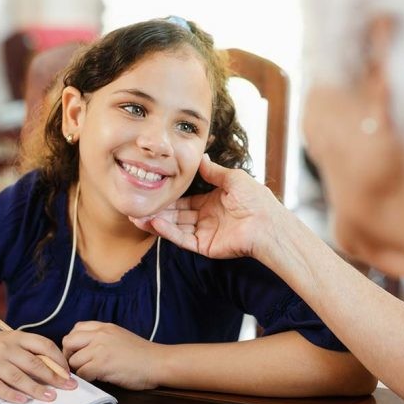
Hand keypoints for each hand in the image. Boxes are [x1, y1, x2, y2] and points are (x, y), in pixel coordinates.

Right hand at [0, 328, 76, 403]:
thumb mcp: (10, 340)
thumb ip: (29, 351)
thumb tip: (54, 368)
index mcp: (17, 337)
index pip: (44, 345)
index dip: (58, 359)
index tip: (68, 372)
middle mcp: (6, 348)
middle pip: (34, 363)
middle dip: (53, 376)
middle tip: (68, 386)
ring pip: (18, 377)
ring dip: (36, 388)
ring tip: (50, 397)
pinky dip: (12, 394)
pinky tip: (24, 400)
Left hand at [62, 321, 161, 389]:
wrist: (158, 362)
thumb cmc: (143, 354)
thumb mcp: (120, 336)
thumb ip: (102, 338)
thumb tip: (84, 349)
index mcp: (105, 327)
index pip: (76, 328)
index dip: (74, 343)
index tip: (79, 353)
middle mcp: (100, 334)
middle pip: (68, 342)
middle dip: (69, 356)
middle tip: (78, 366)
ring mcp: (100, 348)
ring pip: (73, 360)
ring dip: (79, 370)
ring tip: (91, 374)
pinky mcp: (102, 364)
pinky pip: (82, 373)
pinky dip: (86, 379)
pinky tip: (97, 379)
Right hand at [131, 154, 282, 258]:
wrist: (267, 223)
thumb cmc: (256, 200)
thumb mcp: (233, 178)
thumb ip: (213, 171)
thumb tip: (200, 157)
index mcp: (213, 202)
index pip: (185, 200)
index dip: (169, 197)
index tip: (152, 191)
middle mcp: (207, 218)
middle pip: (177, 214)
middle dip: (157, 211)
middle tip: (137, 205)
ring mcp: (205, 233)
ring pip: (176, 227)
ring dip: (157, 222)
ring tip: (137, 216)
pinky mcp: (205, 246)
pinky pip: (183, 238)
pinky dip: (168, 231)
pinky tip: (155, 222)